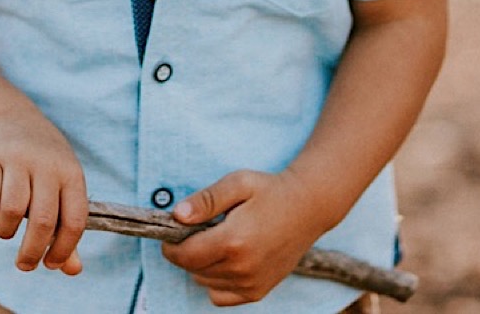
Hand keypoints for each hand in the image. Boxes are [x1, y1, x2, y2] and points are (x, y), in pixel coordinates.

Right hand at [0, 114, 87, 275]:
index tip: (51, 264)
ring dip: (6, 232)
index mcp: (72, 174)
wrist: (12, 121)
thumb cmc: (43, 168)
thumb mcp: (62, 190)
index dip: (64, 250)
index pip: (75, 220)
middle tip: (24, 265)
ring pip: (12, 211)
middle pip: (43, 221)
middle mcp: (47, 164)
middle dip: (32, 252)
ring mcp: (18, 158)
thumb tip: (73, 271)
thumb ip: (66, 231)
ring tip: (5, 230)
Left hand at [161, 170, 327, 305]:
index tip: (173, 231)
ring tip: (220, 241)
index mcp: (233, 241)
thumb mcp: (237, 183)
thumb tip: (177, 215)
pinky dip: (216, 281)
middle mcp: (242, 268)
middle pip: (192, 269)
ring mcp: (251, 283)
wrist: (308, 207)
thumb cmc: (271, 191)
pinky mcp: (258, 291)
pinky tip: (227, 260)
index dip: (171, 244)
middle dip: (187, 250)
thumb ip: (206, 200)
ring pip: (204, 281)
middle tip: (201, 230)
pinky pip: (220, 296)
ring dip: (202, 265)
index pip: (184, 255)